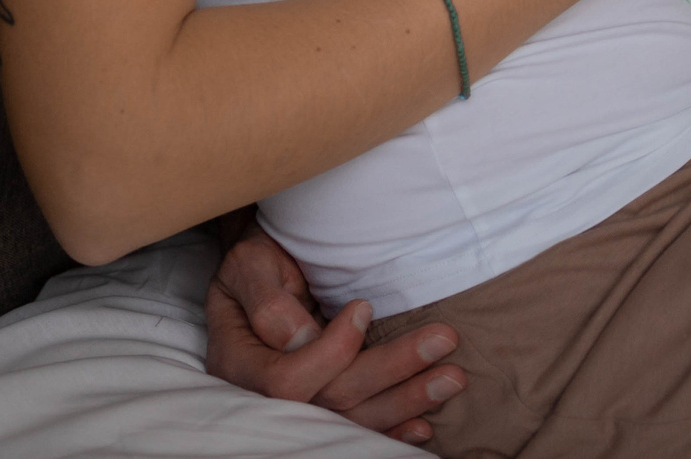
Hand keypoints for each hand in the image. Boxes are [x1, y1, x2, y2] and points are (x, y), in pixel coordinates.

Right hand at [204, 216, 463, 442]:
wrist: (259, 272)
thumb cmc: (255, 261)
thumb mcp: (249, 264)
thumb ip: (268, 301)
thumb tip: (304, 338)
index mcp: (239, 361)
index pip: (287, 379)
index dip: (331, 351)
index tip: (364, 306)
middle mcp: (265, 397)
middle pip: (331, 400)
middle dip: (390, 370)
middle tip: (443, 338)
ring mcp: (297, 409)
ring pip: (353, 418)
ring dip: (407, 400)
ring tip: (452, 376)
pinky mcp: (323, 409)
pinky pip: (359, 428)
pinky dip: (393, 429)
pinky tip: (426, 425)